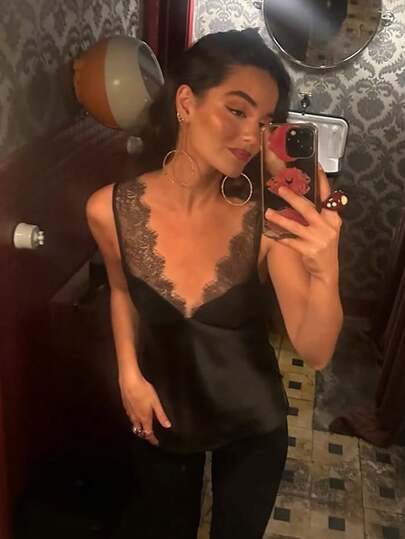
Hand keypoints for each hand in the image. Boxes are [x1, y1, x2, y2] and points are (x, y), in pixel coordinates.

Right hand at [119, 370, 170, 445]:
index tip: (156, 443)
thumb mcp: (156, 402)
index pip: (148, 433)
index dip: (152, 439)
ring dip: (139, 427)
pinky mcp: (126, 406)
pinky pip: (130, 417)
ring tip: (144, 427)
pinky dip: (134, 420)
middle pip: (140, 430)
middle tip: (150, 436)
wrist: (129, 382)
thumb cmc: (144, 391)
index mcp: (144, 418)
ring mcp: (129, 412)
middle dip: (145, 434)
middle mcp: (136, 417)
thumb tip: (167, 425)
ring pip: (134, 424)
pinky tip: (136, 414)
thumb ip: (161, 415)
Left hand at [265, 166, 341, 282]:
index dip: (322, 182)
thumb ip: (318, 214)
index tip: (317, 167)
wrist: (326, 271)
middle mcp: (328, 226)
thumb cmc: (323, 246)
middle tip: (280, 189)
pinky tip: (270, 233)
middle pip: (308, 208)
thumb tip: (300, 198)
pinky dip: (280, 237)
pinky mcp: (310, 250)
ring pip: (295, 226)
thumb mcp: (326, 229)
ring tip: (268, 213)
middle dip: (293, 197)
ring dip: (280, 218)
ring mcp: (319, 239)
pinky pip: (290, 241)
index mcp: (333, 218)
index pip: (328, 196)